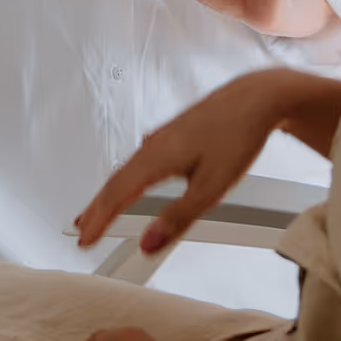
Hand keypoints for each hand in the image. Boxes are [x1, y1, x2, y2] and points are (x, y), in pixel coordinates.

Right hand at [74, 71, 287, 253]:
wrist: (258, 97)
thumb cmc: (238, 134)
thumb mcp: (211, 188)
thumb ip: (178, 218)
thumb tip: (148, 244)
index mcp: (156, 158)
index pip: (116, 195)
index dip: (98, 221)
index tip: (85, 242)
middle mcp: (153, 145)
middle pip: (115, 182)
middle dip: (96, 209)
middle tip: (81, 231)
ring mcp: (163, 137)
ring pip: (127, 169)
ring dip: (109, 193)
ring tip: (98, 211)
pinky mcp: (174, 133)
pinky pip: (141, 159)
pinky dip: (128, 177)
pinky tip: (132, 179)